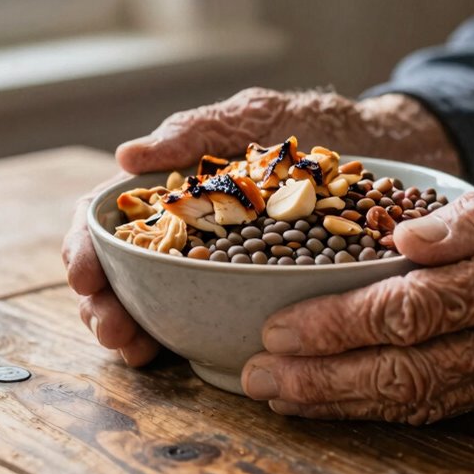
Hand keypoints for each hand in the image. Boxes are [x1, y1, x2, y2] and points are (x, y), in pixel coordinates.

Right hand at [63, 88, 460, 365]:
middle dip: (102, 302)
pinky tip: (170, 354)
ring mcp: (220, 265)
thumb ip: (197, 132)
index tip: (85, 274)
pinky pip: (206, 317)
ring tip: (134, 350)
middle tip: (112, 329)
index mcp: (180, 189)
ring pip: (154, 300)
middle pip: (123, 269)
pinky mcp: (253, 291)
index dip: (87, 245)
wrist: (387, 152)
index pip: (112, 217)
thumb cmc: (317, 126)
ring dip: (131, 327)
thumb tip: (127, 155)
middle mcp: (191, 230)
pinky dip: (178, 337)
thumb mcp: (256, 119)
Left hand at [241, 166, 473, 422]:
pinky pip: (455, 406)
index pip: (407, 311)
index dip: (335, 325)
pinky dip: (396, 406)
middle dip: (322, 381)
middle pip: (403, 374)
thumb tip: (397, 240)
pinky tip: (354, 399)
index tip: (278, 327)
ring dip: (348, 403)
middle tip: (258, 380)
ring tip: (288, 398)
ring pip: (424, 403)